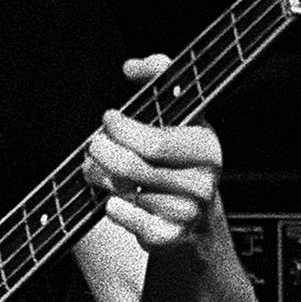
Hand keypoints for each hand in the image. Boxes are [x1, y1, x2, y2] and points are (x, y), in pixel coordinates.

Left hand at [83, 54, 223, 251]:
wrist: (194, 221)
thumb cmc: (177, 163)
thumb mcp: (175, 118)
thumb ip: (159, 79)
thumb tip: (133, 67)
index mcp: (205, 143)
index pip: (156, 140)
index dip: (123, 128)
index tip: (109, 119)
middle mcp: (203, 176)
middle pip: (135, 165)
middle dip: (105, 153)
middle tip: (95, 146)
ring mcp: (191, 208)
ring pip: (129, 191)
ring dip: (104, 180)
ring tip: (101, 172)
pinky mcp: (173, 234)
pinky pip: (131, 220)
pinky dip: (115, 209)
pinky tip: (115, 200)